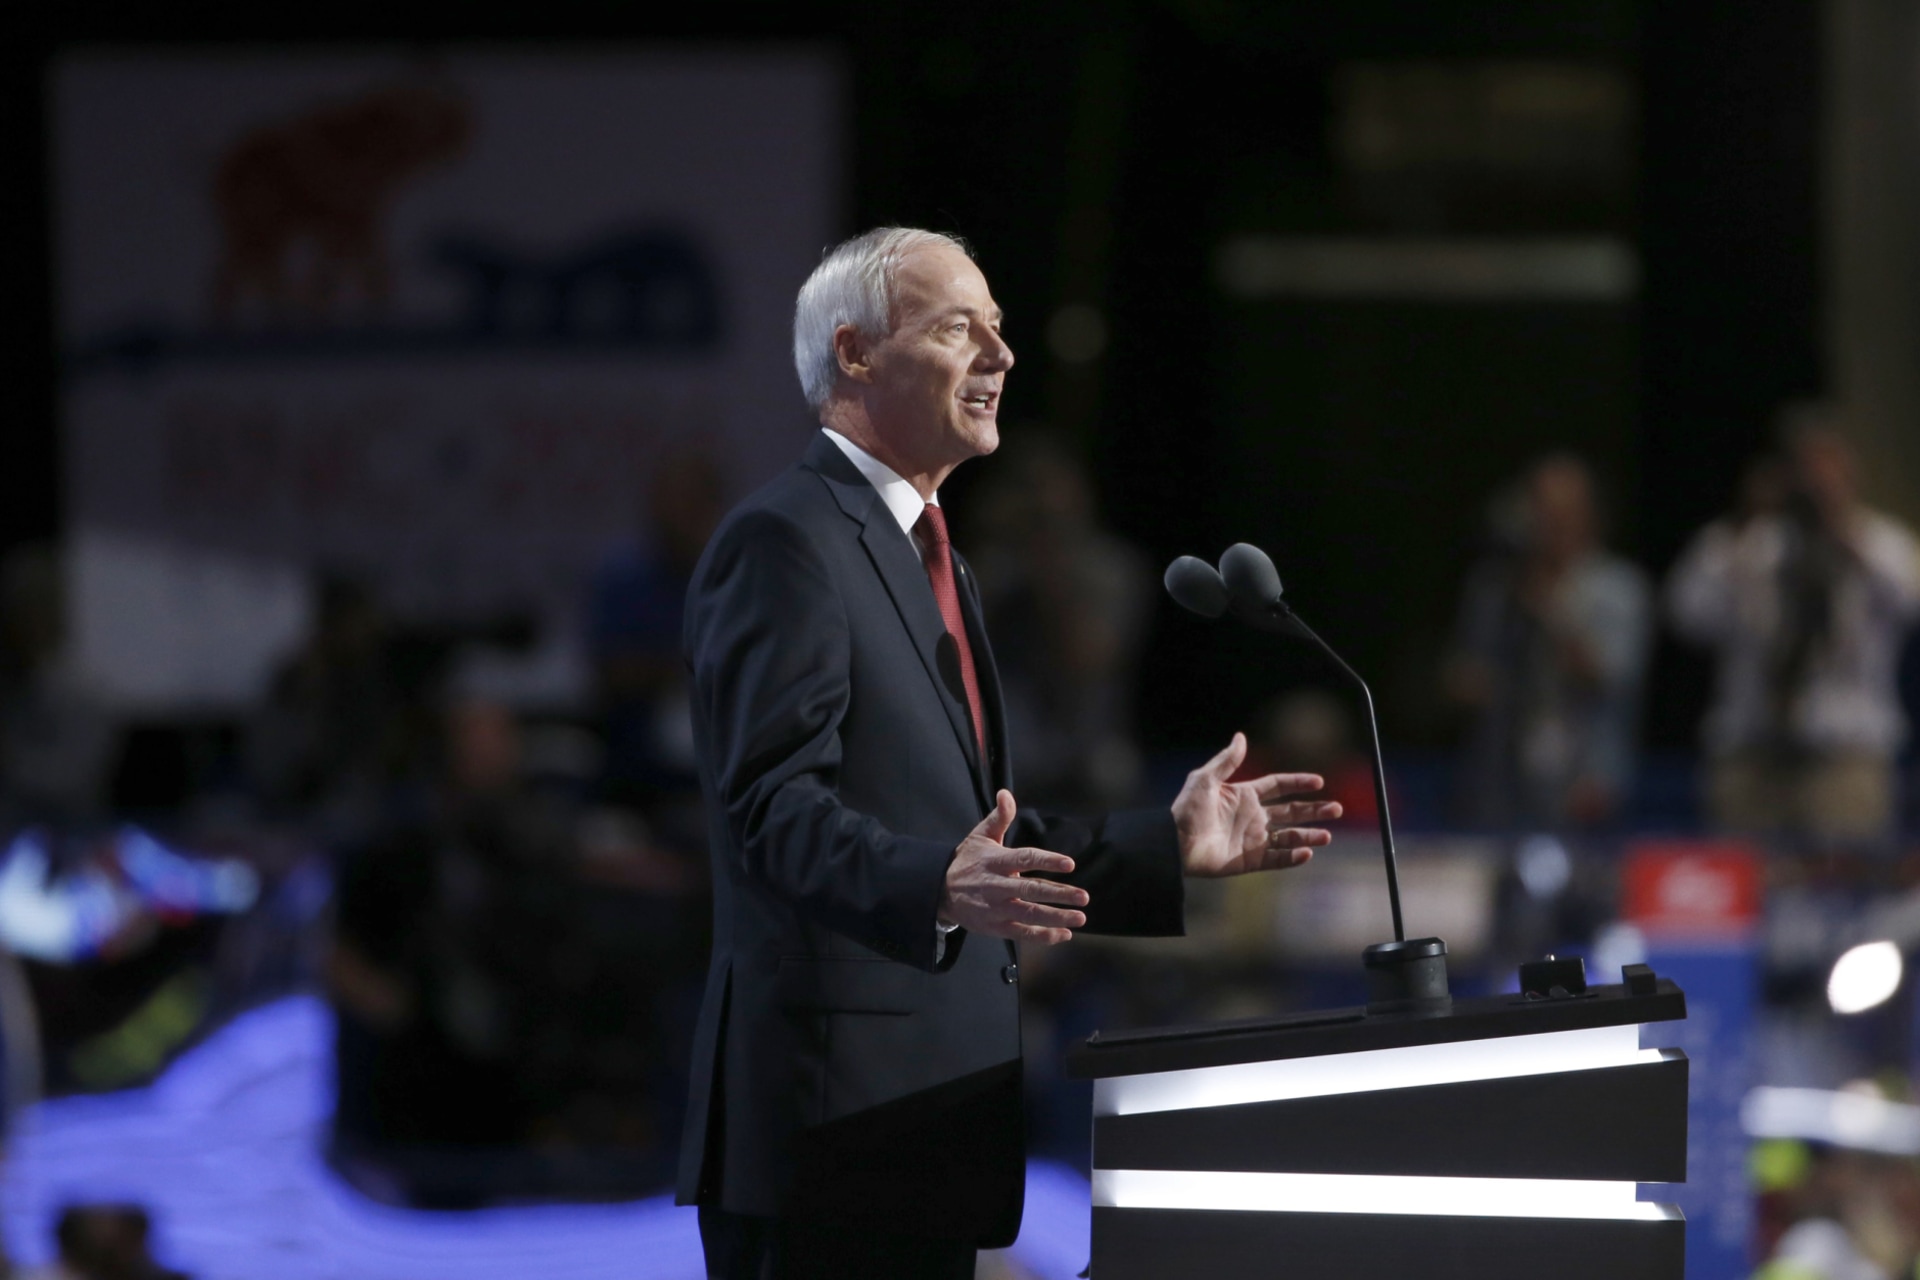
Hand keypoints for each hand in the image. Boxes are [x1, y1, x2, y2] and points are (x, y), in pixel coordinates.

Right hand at [940, 790, 1089, 944]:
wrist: (939, 891)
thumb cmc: (967, 860)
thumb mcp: (980, 836)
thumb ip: (999, 817)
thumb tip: (1006, 794)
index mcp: (995, 861)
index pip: (1025, 859)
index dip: (1047, 861)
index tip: (1070, 864)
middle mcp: (996, 886)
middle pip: (1030, 890)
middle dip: (1058, 894)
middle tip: (1083, 896)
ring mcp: (995, 909)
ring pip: (1028, 915)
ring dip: (1055, 918)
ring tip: (1080, 918)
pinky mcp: (994, 927)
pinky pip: (1021, 933)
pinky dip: (1043, 936)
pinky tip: (1064, 934)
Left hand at [1173, 733, 1338, 877]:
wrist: (1175, 844)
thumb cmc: (1186, 810)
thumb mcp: (1204, 779)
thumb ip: (1226, 760)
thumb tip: (1241, 736)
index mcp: (1244, 795)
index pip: (1279, 786)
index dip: (1299, 782)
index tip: (1319, 781)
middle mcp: (1252, 817)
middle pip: (1292, 811)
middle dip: (1315, 810)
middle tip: (1337, 809)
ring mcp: (1253, 840)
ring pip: (1289, 836)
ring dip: (1309, 835)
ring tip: (1327, 835)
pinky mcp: (1249, 861)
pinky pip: (1277, 860)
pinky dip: (1293, 857)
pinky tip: (1307, 852)